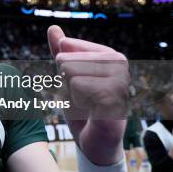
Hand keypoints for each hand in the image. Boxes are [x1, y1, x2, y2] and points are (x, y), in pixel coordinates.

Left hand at [47, 25, 129, 164]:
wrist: (93, 143)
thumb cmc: (82, 108)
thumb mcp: (66, 78)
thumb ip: (61, 53)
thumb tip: (53, 28)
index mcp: (109, 55)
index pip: (67, 47)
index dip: (61, 69)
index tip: (74, 82)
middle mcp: (119, 64)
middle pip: (66, 60)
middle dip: (64, 82)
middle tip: (79, 98)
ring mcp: (119, 81)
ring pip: (71, 75)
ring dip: (70, 94)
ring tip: (84, 104)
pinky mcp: (116, 100)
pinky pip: (79, 89)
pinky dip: (76, 103)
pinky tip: (88, 111)